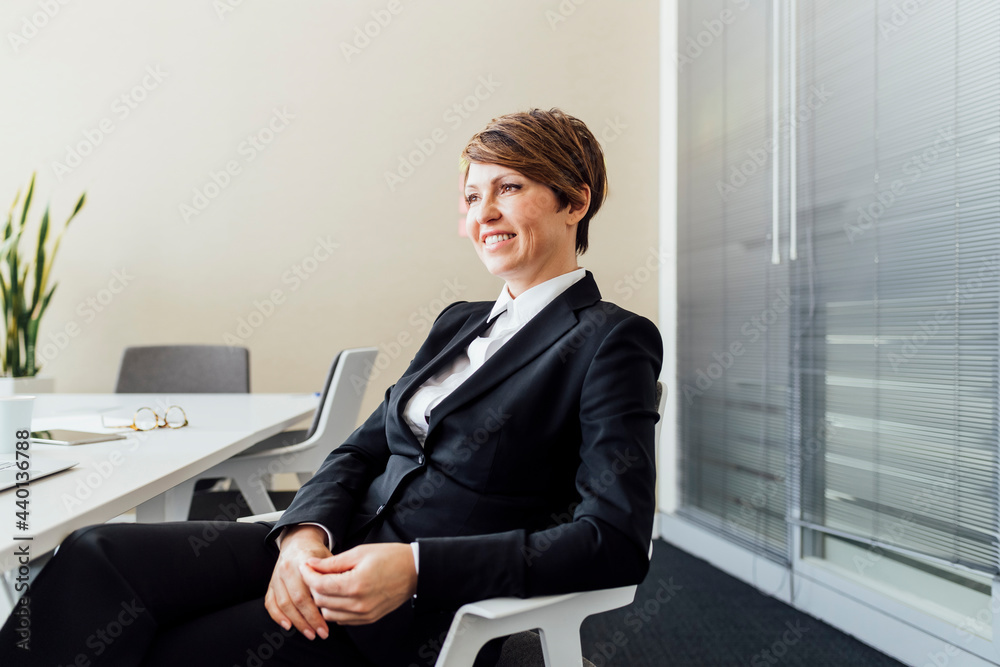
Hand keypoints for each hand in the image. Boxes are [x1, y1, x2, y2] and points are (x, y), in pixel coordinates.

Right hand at [265, 525, 332, 639]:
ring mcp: (276, 577)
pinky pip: (270, 603)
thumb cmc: (317, 554)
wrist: (298, 541)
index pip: (309, 591)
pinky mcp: (271, 584)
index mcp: (302, 561)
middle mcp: (286, 569)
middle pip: (296, 600)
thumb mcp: (329, 558)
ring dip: (296, 622)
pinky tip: (288, 626)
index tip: (327, 626)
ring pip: (283, 604)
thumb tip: (342, 597)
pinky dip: (277, 616)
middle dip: (308, 621)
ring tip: (309, 633)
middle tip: (320, 634)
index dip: (317, 612)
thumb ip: (333, 575)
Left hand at [299, 543, 417, 625]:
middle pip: (321, 601)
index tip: (306, 565)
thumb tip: (311, 565)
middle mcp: (359, 604)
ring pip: (329, 614)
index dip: (308, 574)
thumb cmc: (390, 557)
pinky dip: (335, 609)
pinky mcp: (368, 619)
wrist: (414, 571)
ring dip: (324, 599)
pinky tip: (340, 594)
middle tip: (316, 572)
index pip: (320, 585)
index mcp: (356, 584)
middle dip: (314, 586)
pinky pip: (342, 619)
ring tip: (328, 583)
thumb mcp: (359, 552)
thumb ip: (333, 562)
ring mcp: (364, 614)